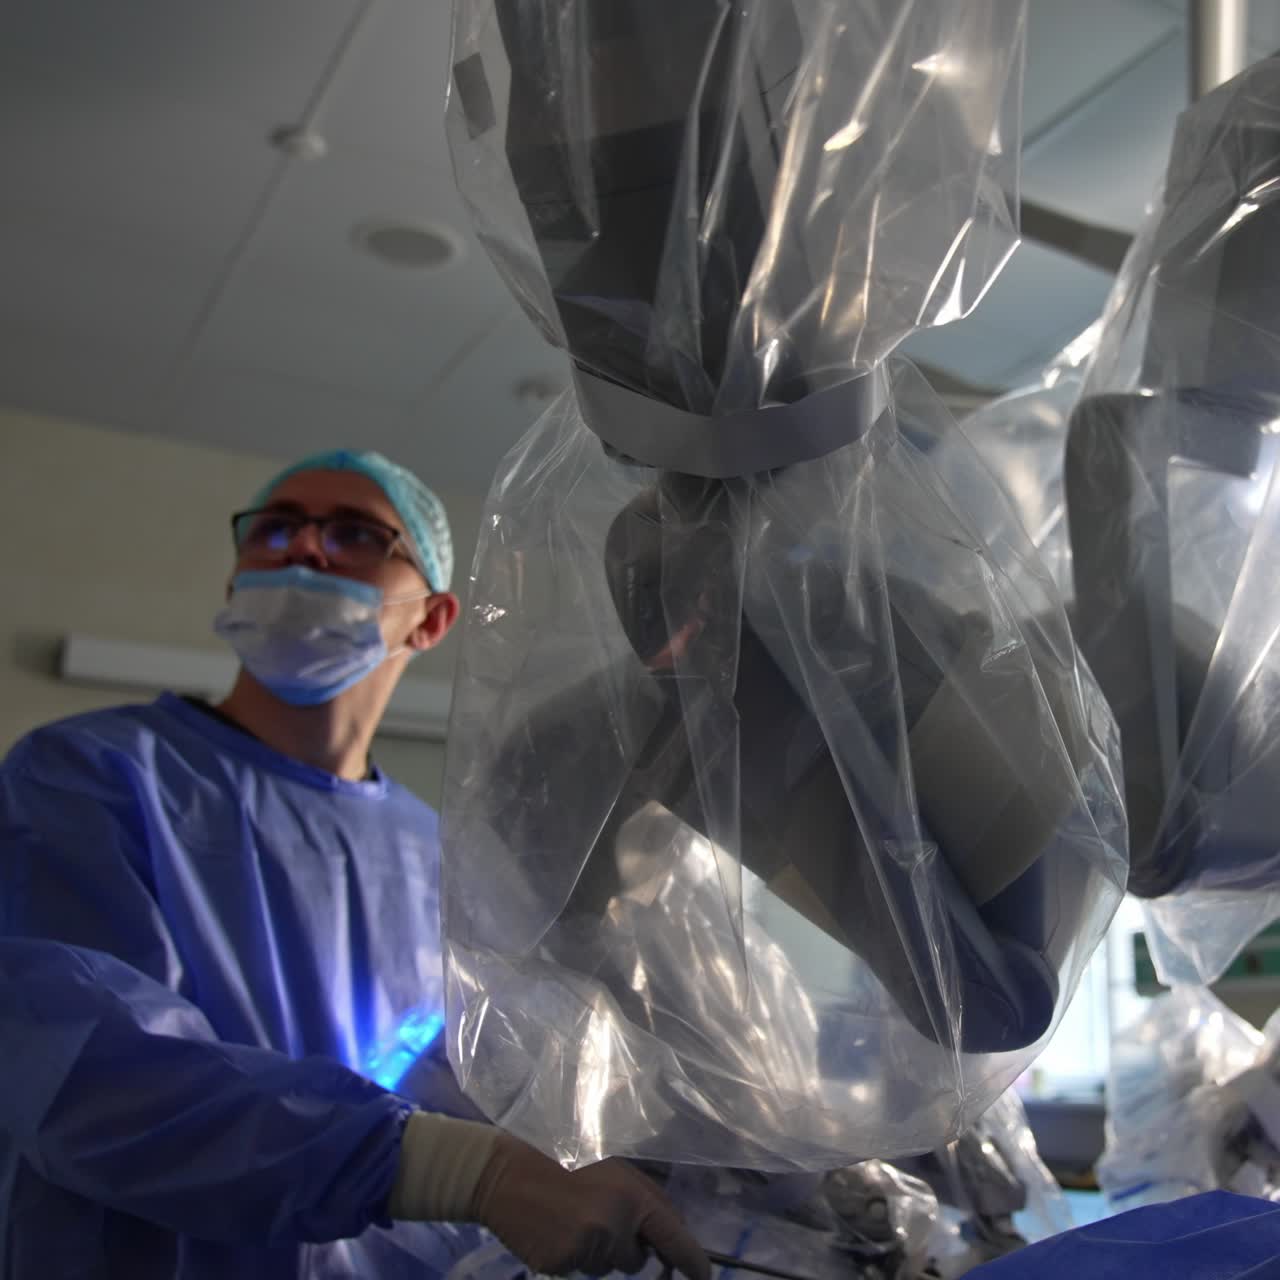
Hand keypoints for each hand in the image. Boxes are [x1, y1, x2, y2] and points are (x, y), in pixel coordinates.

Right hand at [471, 1134, 709, 1279]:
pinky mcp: (566, 1263)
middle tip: (595, 1220)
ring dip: (595, 1252)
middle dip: (623, 1249)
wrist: (513, 1180)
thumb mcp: (613, 1176)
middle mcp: (617, 1222)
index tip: (704, 1275)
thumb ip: (641, 1204)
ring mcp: (591, 1246)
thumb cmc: (568, 1170)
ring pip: (606, 1266)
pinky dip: (572, 1258)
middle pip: (635, 1259)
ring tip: (570, 1222)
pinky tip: (555, 1234)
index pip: (674, 1236)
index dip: (692, 1260)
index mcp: (633, 1196)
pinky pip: (580, 1269)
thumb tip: (668, 1236)